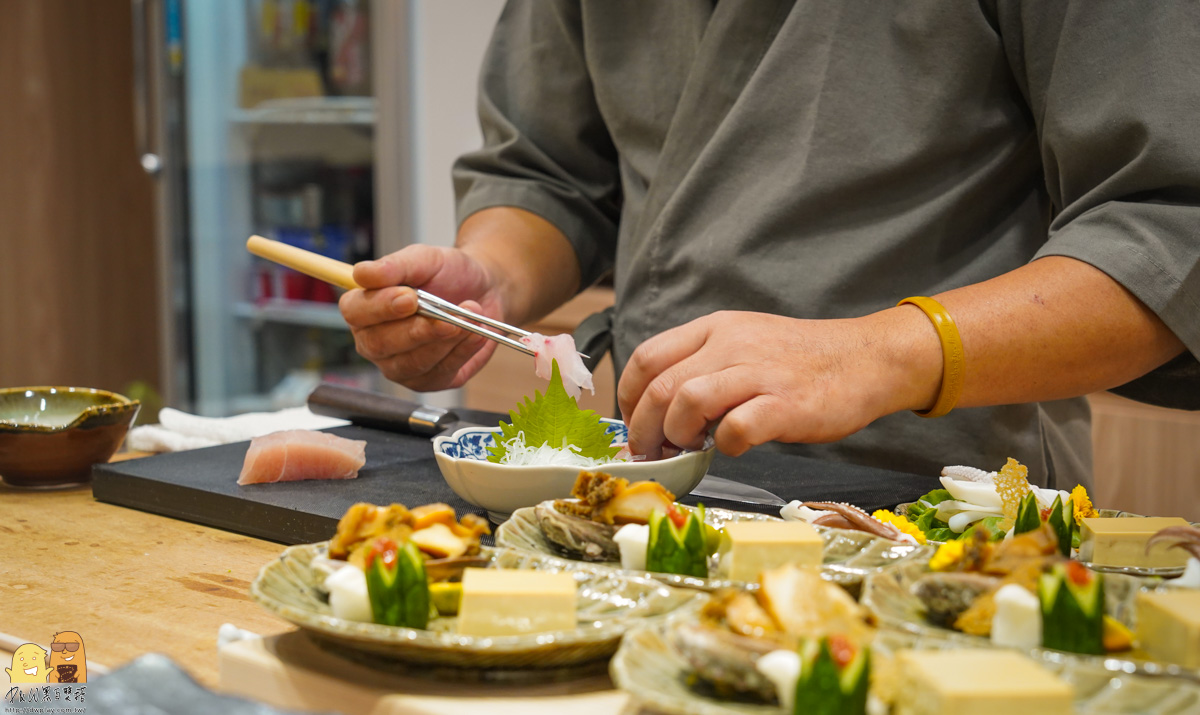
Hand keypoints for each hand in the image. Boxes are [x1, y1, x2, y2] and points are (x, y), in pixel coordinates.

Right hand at [339, 244, 503, 390]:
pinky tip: (475, 334)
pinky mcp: (430, 380)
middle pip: (380, 344)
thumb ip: (394, 266)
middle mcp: (375, 341)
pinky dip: (461, 352)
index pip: (355, 312)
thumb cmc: (447, 273)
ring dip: (443, 341)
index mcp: (364, 308)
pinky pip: (440, 372)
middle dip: (417, 330)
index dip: (380, 308)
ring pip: (412, 363)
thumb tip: (362, 273)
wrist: (484, 289)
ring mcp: (400, 366)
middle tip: (446, 316)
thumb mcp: (424, 259)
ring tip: (467, 319)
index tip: (409, 298)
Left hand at [617, 310, 940, 458]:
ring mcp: (758, 373)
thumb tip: (661, 408)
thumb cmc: (801, 360)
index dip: (628, 397)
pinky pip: (736, 429)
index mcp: (715, 328)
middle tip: (652, 453)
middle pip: (659, 387)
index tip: (634, 424)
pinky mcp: (785, 405)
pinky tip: (735, 447)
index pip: (647, 358)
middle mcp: (731, 344)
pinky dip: (726, 446)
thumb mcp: (745, 342)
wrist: (867, 358)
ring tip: (691, 449)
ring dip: (677, 436)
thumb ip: (704, 364)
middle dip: (644, 429)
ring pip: (686, 403)